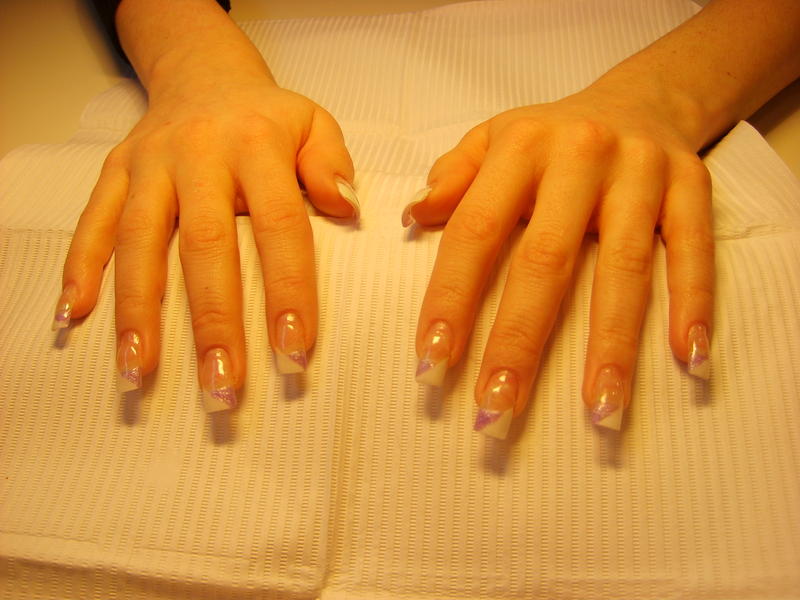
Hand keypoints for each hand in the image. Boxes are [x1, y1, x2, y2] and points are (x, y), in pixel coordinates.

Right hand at [55, 65, 355, 409]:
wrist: (203, 75)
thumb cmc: (267, 117)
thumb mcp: (314, 123)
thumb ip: (332, 164)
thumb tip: (347, 207)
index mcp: (257, 145)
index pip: (279, 226)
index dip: (287, 290)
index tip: (294, 350)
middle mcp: (198, 154)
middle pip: (205, 246)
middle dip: (212, 322)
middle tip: (221, 386)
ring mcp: (150, 165)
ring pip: (140, 241)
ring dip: (138, 311)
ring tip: (139, 371)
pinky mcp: (114, 171)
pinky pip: (92, 221)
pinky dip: (80, 267)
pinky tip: (74, 315)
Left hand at [406, 82, 712, 436]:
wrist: (638, 98)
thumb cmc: (550, 136)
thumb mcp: (493, 138)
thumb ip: (453, 176)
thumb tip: (414, 216)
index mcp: (519, 148)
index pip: (475, 231)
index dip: (451, 298)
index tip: (432, 362)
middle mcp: (579, 156)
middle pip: (546, 260)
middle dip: (519, 341)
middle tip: (499, 408)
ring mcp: (640, 171)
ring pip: (624, 266)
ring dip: (611, 344)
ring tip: (600, 410)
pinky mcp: (690, 185)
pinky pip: (692, 249)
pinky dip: (693, 302)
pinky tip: (687, 357)